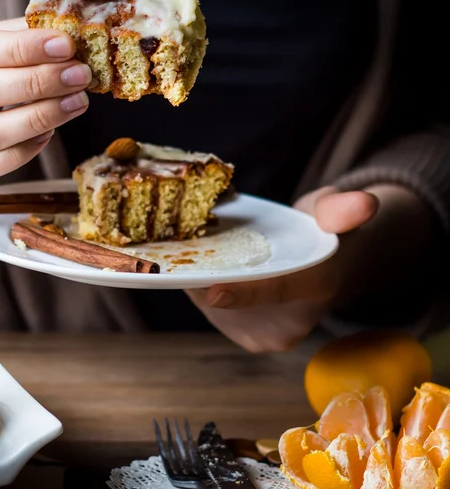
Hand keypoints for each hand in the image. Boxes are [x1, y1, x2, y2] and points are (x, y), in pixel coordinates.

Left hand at [186, 184, 434, 352]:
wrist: (325, 271)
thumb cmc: (324, 234)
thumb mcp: (332, 212)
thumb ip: (341, 208)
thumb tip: (364, 203)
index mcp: (316, 287)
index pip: (278, 291)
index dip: (246, 294)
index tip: (213, 291)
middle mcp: (291, 322)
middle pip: (236, 300)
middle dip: (203, 273)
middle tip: (176, 243)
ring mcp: (266, 335)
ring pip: (214, 304)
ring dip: (194, 276)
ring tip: (183, 248)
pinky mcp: (246, 337)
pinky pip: (210, 308)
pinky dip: (197, 284)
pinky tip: (195, 263)